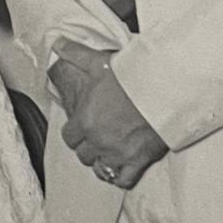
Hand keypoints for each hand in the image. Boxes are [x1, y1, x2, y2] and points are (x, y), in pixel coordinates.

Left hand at [57, 41, 168, 190]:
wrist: (164, 89)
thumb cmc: (130, 77)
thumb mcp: (98, 62)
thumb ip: (75, 54)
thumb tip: (58, 43)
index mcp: (85, 120)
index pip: (69, 137)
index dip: (74, 132)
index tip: (80, 127)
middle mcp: (99, 140)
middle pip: (83, 154)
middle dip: (87, 147)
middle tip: (95, 138)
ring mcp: (118, 153)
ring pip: (100, 169)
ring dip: (101, 162)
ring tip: (106, 153)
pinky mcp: (139, 160)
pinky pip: (123, 179)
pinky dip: (120, 177)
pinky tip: (121, 169)